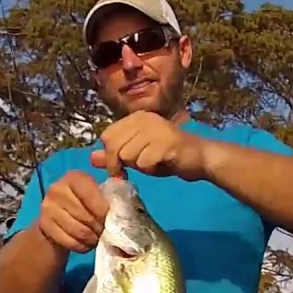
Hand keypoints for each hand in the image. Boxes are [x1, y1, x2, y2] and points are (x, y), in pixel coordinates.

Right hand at [36, 170, 107, 253]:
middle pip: (85, 216)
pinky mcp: (44, 225)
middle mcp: (57, 189)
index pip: (91, 196)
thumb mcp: (96, 193)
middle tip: (106, 233)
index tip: (112, 220)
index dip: (104, 211)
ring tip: (98, 239)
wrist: (57, 217)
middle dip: (100, 228)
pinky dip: (82, 246)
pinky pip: (70, 241)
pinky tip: (87, 244)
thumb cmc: (84, 204)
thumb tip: (126, 205)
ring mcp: (47, 207)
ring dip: (92, 239)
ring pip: (79, 231)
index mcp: (74, 177)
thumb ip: (111, 195)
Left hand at [91, 112, 207, 180]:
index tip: (119, 168)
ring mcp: (155, 129)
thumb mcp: (137, 156)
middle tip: (128, 173)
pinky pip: (144, 162)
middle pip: (113, 145)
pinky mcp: (166, 142)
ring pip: (127, 154)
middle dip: (118, 164)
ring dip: (138, 166)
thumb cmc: (168, 157)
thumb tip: (92, 158)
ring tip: (152, 163)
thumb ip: (115, 156)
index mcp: (136, 118)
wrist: (201, 158)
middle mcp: (144, 119)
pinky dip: (150, 169)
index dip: (109, 155)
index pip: (107, 135)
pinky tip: (162, 164)